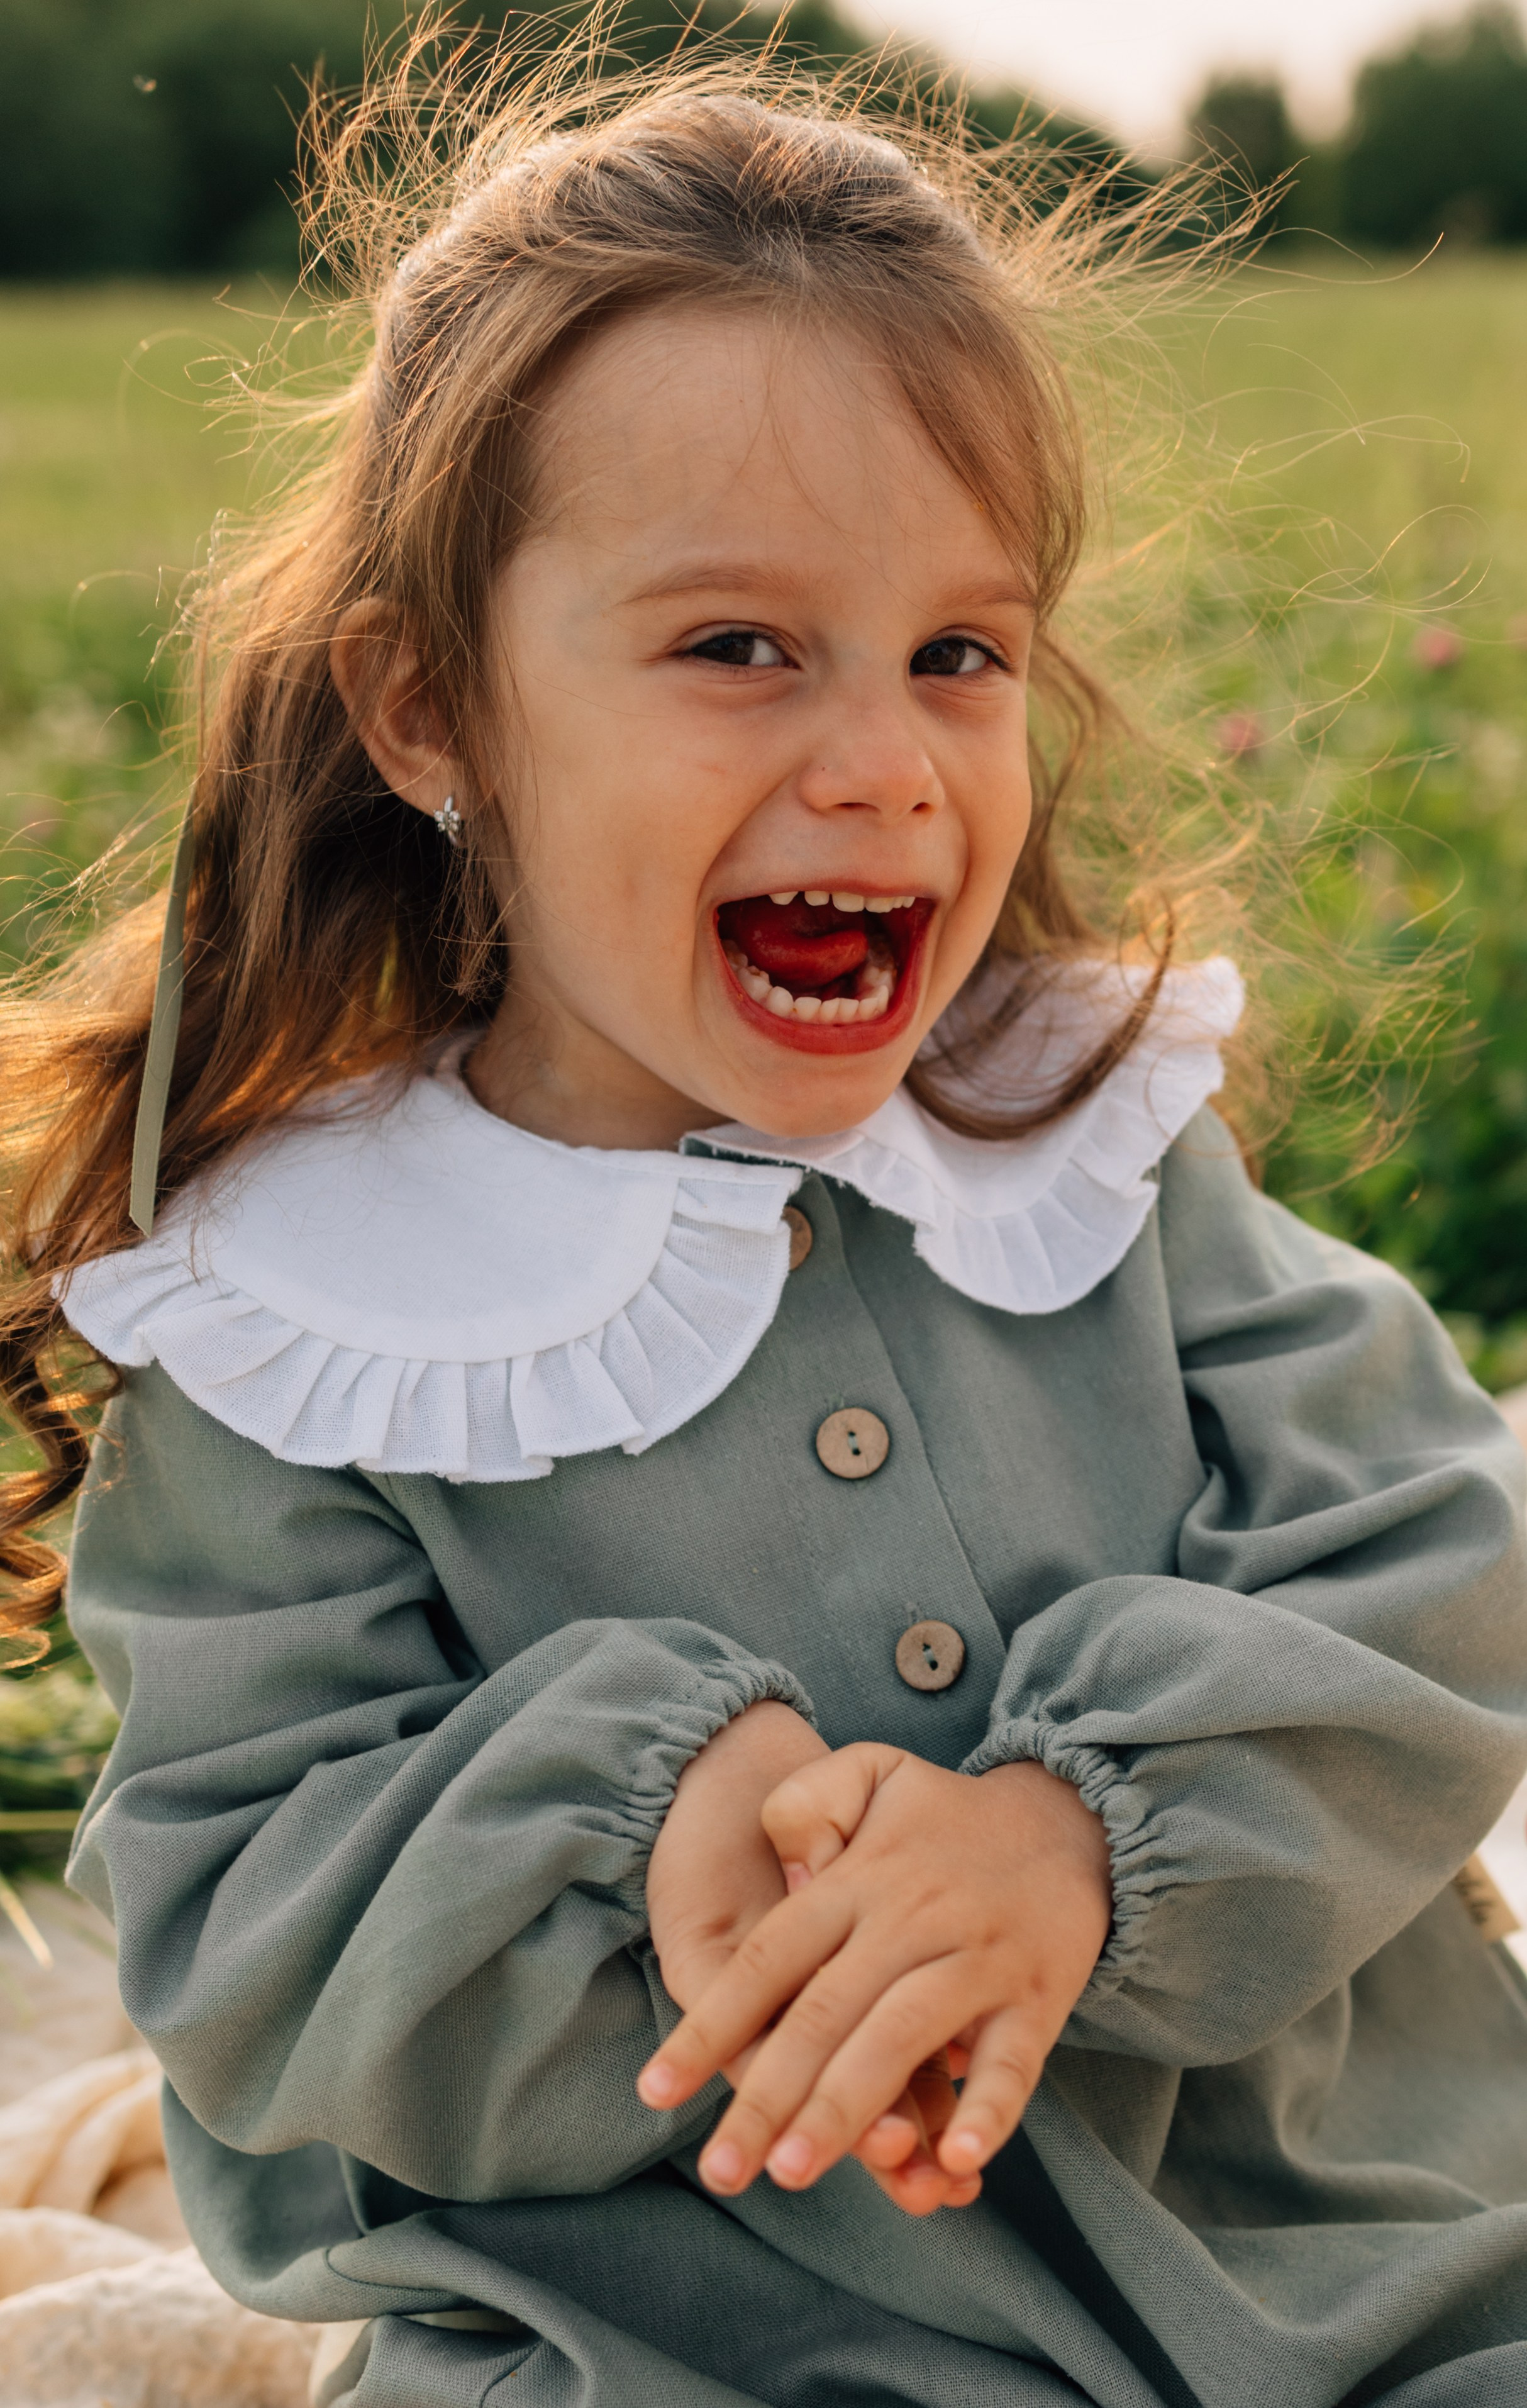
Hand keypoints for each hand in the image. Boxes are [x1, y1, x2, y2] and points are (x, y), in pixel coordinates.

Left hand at [638, 1745, 1111, 2202]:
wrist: (1071, 1820)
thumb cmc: (949, 1813)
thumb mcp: (870, 1771)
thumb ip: (807, 1802)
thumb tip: (785, 1873)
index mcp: (859, 1881)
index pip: (769, 1960)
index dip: (712, 2026)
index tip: (653, 2090)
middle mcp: (911, 1922)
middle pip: (824, 2014)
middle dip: (768, 2097)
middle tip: (721, 2170)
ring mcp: (975, 1961)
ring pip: (900, 2040)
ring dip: (848, 2110)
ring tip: (795, 2172)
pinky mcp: (1036, 1997)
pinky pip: (1012, 2062)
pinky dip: (988, 2111)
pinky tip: (956, 2161)